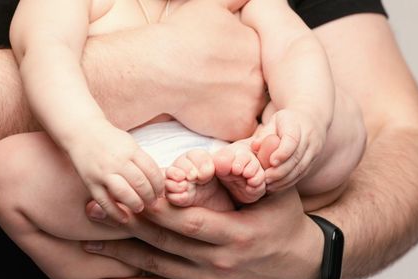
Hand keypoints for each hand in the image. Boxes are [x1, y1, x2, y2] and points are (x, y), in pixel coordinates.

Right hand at [68, 120, 163, 222]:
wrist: (82, 132)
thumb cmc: (110, 139)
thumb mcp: (129, 143)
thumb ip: (141, 160)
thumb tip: (157, 179)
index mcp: (130, 150)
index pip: (152, 171)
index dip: (159, 185)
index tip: (161, 192)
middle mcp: (118, 161)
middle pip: (141, 183)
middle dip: (150, 197)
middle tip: (153, 202)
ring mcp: (103, 172)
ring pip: (124, 193)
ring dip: (136, 204)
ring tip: (140, 208)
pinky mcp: (90, 182)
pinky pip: (104, 201)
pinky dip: (115, 213)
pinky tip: (124, 218)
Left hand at [83, 188, 323, 278]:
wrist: (301, 263)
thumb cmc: (286, 221)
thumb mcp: (276, 194)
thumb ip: (247, 176)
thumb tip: (217, 153)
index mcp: (237, 234)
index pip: (188, 220)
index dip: (155, 208)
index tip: (125, 194)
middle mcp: (220, 261)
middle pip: (165, 243)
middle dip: (125, 226)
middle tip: (91, 213)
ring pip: (159, 268)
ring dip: (123, 256)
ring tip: (90, 244)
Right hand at [159, 0, 266, 140]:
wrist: (158, 69)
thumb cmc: (180, 36)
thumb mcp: (211, 4)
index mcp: (256, 47)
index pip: (255, 59)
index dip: (235, 63)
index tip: (216, 65)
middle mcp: (260, 75)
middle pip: (254, 84)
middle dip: (236, 85)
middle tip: (211, 82)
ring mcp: (251, 103)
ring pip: (248, 107)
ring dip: (233, 105)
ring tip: (207, 97)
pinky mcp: (238, 126)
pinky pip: (238, 128)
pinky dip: (226, 124)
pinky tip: (208, 112)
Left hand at [252, 105, 326, 191]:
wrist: (310, 120)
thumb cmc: (284, 122)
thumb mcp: (273, 122)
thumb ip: (264, 134)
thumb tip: (254, 146)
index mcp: (296, 124)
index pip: (292, 140)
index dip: (282, 153)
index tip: (271, 162)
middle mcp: (308, 137)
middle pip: (296, 157)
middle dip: (280, 171)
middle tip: (265, 179)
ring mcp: (314, 150)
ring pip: (301, 168)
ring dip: (284, 180)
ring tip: (269, 186)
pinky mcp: (314, 160)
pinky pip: (302, 173)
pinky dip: (289, 182)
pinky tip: (277, 186)